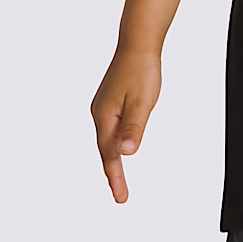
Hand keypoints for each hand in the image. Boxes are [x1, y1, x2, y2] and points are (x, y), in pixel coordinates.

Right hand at [90, 48, 161, 202]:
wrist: (138, 43)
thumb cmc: (142, 71)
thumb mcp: (142, 102)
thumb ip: (134, 127)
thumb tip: (126, 153)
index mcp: (105, 117)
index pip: (110, 155)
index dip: (116, 177)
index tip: (121, 198)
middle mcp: (99, 113)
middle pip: (106, 150)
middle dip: (113, 172)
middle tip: (121, 195)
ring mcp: (103, 106)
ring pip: (107, 139)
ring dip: (112, 159)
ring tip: (119, 179)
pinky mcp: (110, 100)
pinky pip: (111, 127)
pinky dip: (114, 142)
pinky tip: (120, 146)